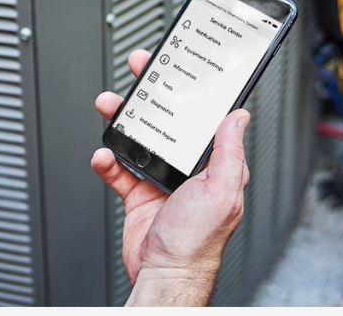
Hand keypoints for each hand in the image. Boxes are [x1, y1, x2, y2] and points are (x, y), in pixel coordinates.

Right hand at [91, 49, 250, 305]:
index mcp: (211, 163)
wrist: (164, 275)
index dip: (190, 90)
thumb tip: (239, 116)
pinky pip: (117, 167)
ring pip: (137, 137)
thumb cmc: (198, 243)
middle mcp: (186, 167)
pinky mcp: (136, 192)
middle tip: (139, 71)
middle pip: (166, 119)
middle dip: (150, 93)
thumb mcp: (222, 191)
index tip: (179, 67)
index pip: (201, 116)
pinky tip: (104, 156)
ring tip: (109, 108)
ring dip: (121, 121)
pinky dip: (107, 159)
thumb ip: (228, 152)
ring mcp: (159, 178)